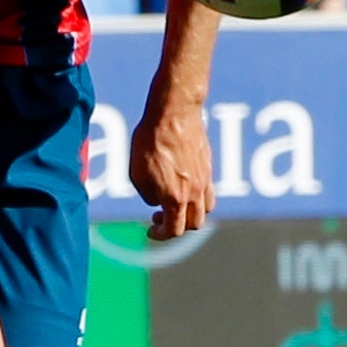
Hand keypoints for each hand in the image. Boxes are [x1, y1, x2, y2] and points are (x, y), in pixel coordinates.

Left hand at [130, 97, 213, 241]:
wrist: (174, 112)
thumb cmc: (151, 140)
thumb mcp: (137, 173)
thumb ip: (147, 194)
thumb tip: (156, 200)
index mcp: (176, 198)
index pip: (175, 230)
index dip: (161, 235)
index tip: (150, 230)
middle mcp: (195, 192)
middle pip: (195, 223)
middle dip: (177, 226)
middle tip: (159, 216)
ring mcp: (205, 177)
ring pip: (207, 208)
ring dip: (192, 212)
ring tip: (175, 203)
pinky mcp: (208, 163)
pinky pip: (208, 188)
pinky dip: (198, 195)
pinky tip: (183, 182)